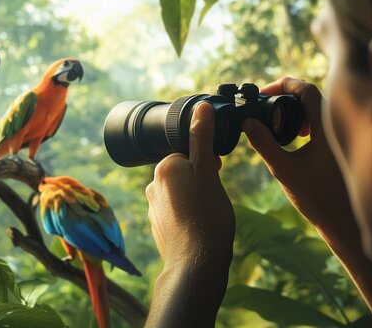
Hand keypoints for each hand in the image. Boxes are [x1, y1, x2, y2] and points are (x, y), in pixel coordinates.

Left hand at [146, 102, 233, 267]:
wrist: (195, 264)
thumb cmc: (207, 216)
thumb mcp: (208, 172)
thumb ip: (202, 139)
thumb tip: (201, 107)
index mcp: (164, 168)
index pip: (188, 155)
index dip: (207, 164)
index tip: (218, 176)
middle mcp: (153, 186)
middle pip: (184, 174)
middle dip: (199, 181)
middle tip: (213, 198)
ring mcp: (154, 209)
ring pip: (180, 195)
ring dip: (194, 200)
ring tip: (207, 215)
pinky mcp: (157, 228)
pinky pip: (176, 214)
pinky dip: (187, 217)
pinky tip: (198, 228)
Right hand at [242, 77, 351, 233]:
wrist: (341, 219)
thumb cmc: (316, 198)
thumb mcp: (283, 169)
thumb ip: (264, 144)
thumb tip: (247, 122)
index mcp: (326, 128)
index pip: (306, 90)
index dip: (283, 85)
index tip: (263, 92)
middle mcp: (336, 126)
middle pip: (311, 95)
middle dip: (285, 95)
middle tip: (264, 104)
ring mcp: (338, 135)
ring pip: (317, 107)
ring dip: (296, 108)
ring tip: (277, 120)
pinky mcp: (338, 144)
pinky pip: (322, 120)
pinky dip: (305, 119)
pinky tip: (296, 134)